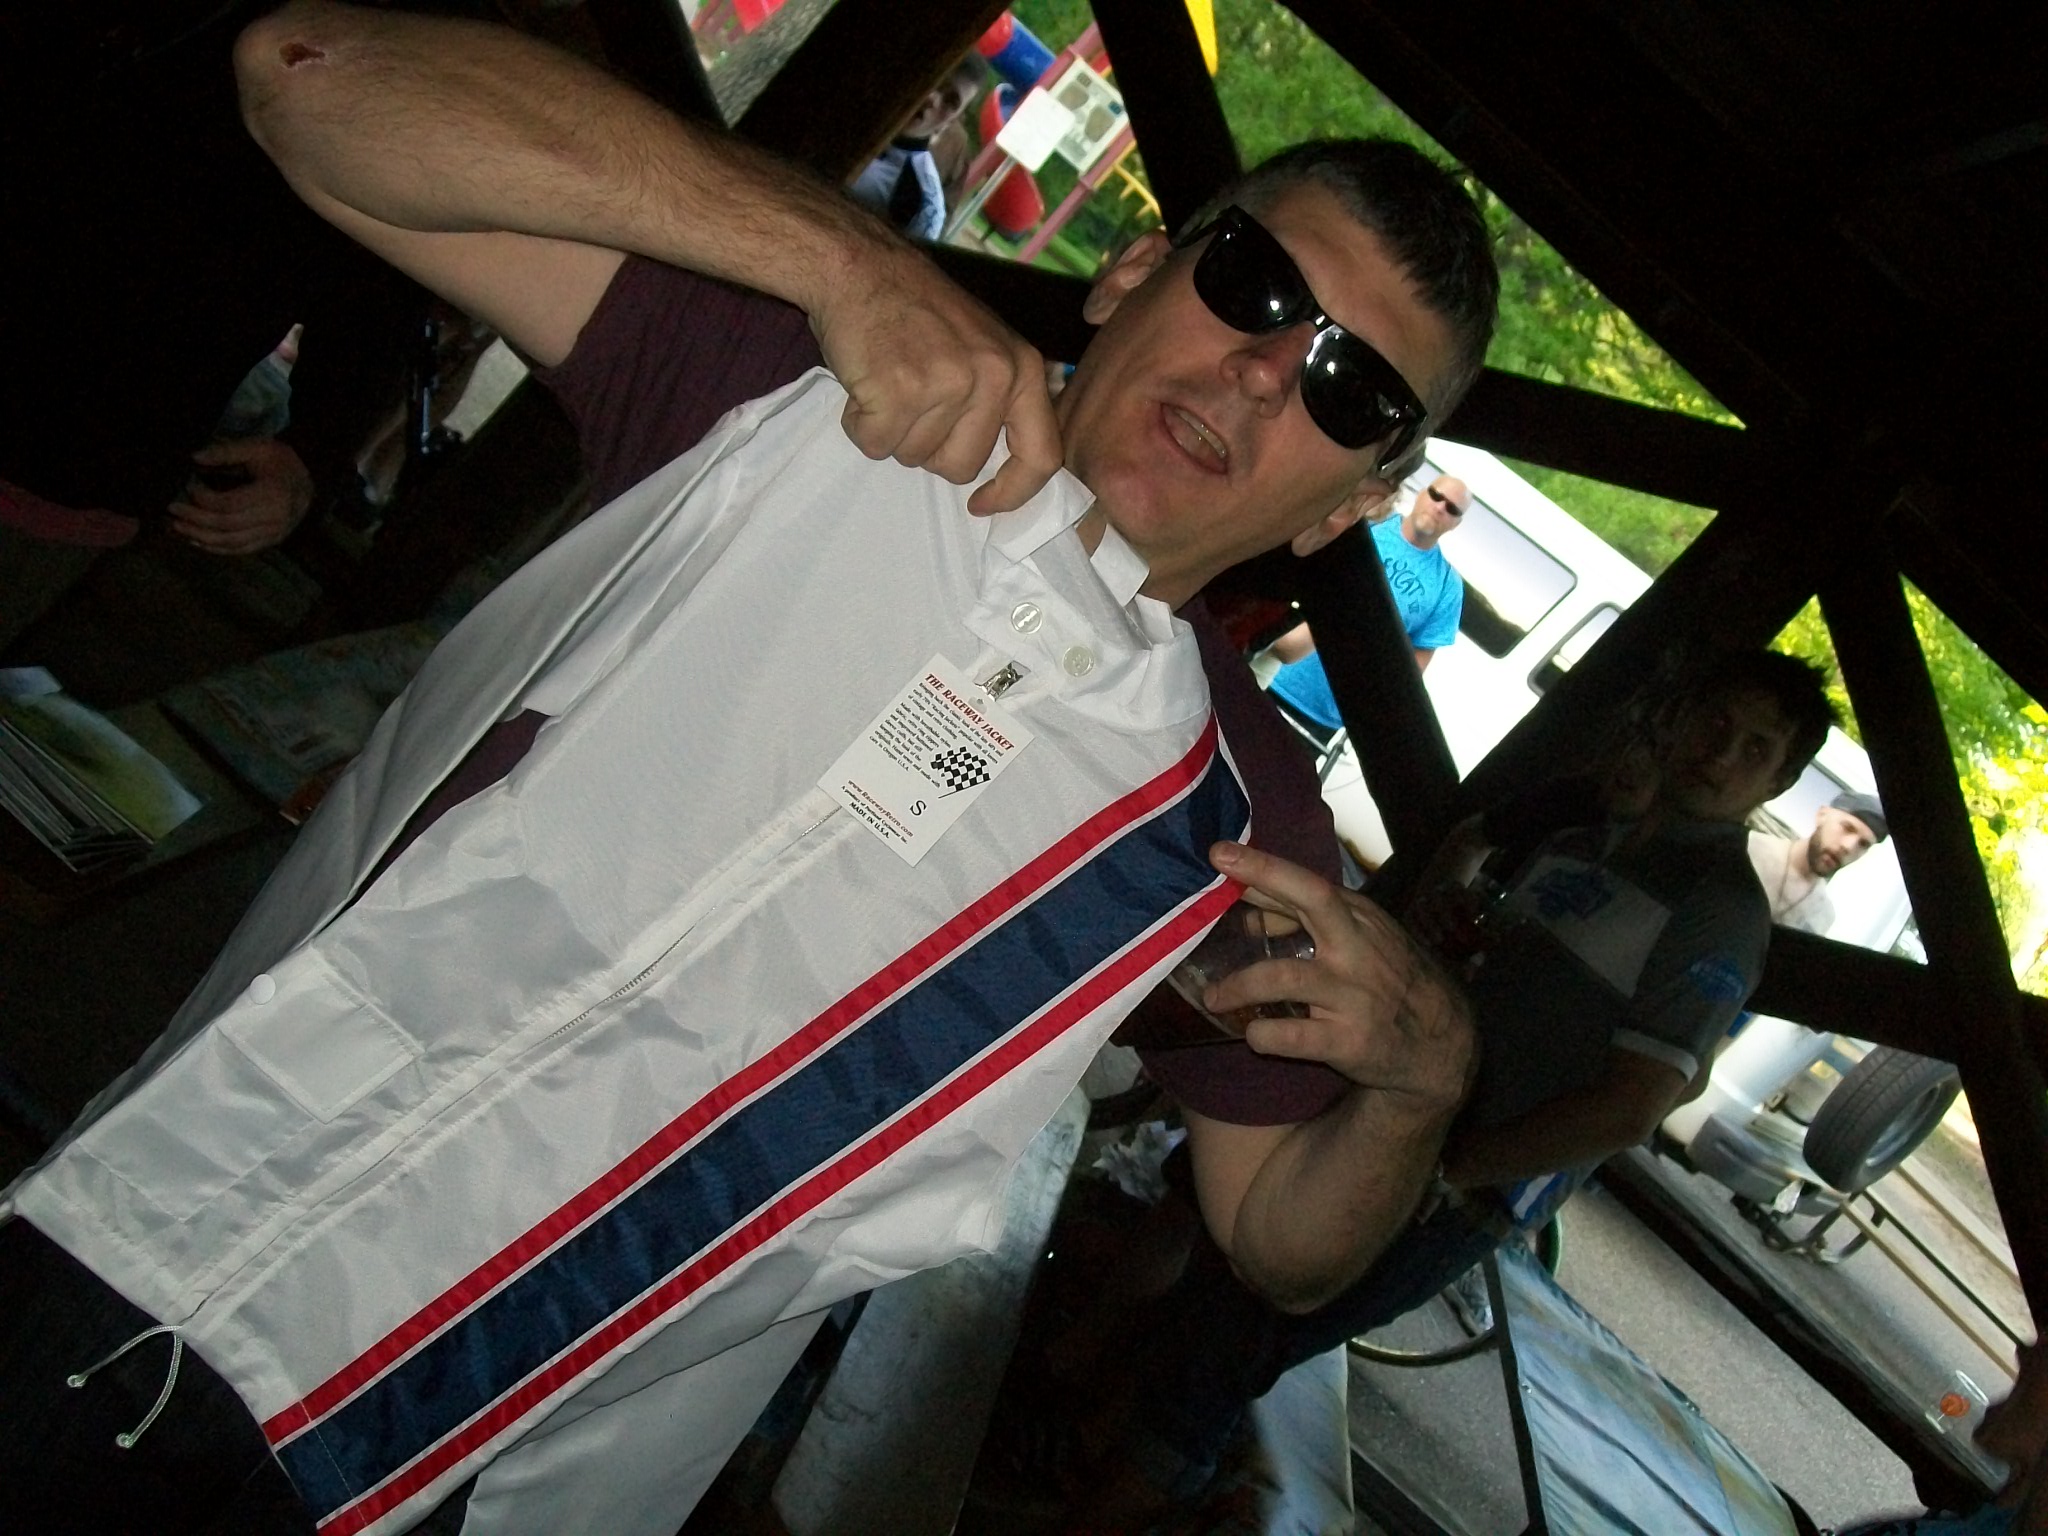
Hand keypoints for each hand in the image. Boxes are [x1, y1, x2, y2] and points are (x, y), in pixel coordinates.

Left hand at [170, 438, 314, 554]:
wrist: (309, 479)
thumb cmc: (281, 461)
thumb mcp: (257, 447)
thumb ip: (226, 451)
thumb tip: (194, 457)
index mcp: (273, 493)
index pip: (229, 504)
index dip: (203, 498)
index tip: (188, 486)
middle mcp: (275, 518)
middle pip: (226, 526)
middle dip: (195, 520)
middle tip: (172, 510)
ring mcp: (274, 533)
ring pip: (231, 542)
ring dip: (200, 537)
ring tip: (176, 527)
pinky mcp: (271, 541)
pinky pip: (240, 550)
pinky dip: (216, 548)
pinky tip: (196, 540)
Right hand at [809, 237, 1061, 515]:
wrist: (860, 265)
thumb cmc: (917, 309)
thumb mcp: (985, 344)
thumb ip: (1001, 398)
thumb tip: (1011, 468)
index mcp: (1023, 369)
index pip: (1040, 457)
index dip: (1013, 492)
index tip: (983, 503)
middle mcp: (993, 377)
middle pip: (961, 467)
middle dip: (929, 449)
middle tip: (911, 401)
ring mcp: (947, 384)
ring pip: (915, 458)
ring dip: (892, 433)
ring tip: (888, 381)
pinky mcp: (899, 392)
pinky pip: (876, 445)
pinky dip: (860, 425)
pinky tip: (864, 383)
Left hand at [1200, 842, 1474, 1114]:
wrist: (1442, 1044)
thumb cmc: (1388, 984)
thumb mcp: (1360, 942)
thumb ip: (1308, 925)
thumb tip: (1249, 913)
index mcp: (1357, 920)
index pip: (1308, 883)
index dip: (1262, 865)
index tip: (1220, 852)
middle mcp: (1356, 949)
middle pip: (1312, 900)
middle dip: (1263, 879)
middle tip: (1217, 873)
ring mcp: (1353, 995)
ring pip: (1284, 978)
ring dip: (1238, 985)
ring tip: (1212, 997)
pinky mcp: (1349, 1040)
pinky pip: (1292, 1036)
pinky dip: (1263, 1034)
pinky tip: (1253, 1034)